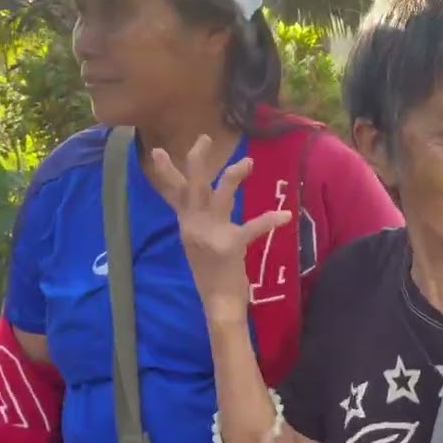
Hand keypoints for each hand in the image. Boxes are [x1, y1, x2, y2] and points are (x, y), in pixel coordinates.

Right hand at [150, 135, 291, 320]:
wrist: (218, 303)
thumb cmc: (212, 274)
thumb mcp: (196, 245)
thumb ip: (197, 223)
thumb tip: (197, 206)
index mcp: (187, 225)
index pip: (173, 193)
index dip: (167, 172)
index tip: (157, 151)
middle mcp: (194, 226)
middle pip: (193, 186)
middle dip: (197, 160)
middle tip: (204, 138)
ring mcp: (210, 234)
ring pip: (221, 195)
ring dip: (234, 176)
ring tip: (249, 162)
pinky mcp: (230, 245)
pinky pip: (252, 227)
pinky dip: (269, 220)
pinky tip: (284, 215)